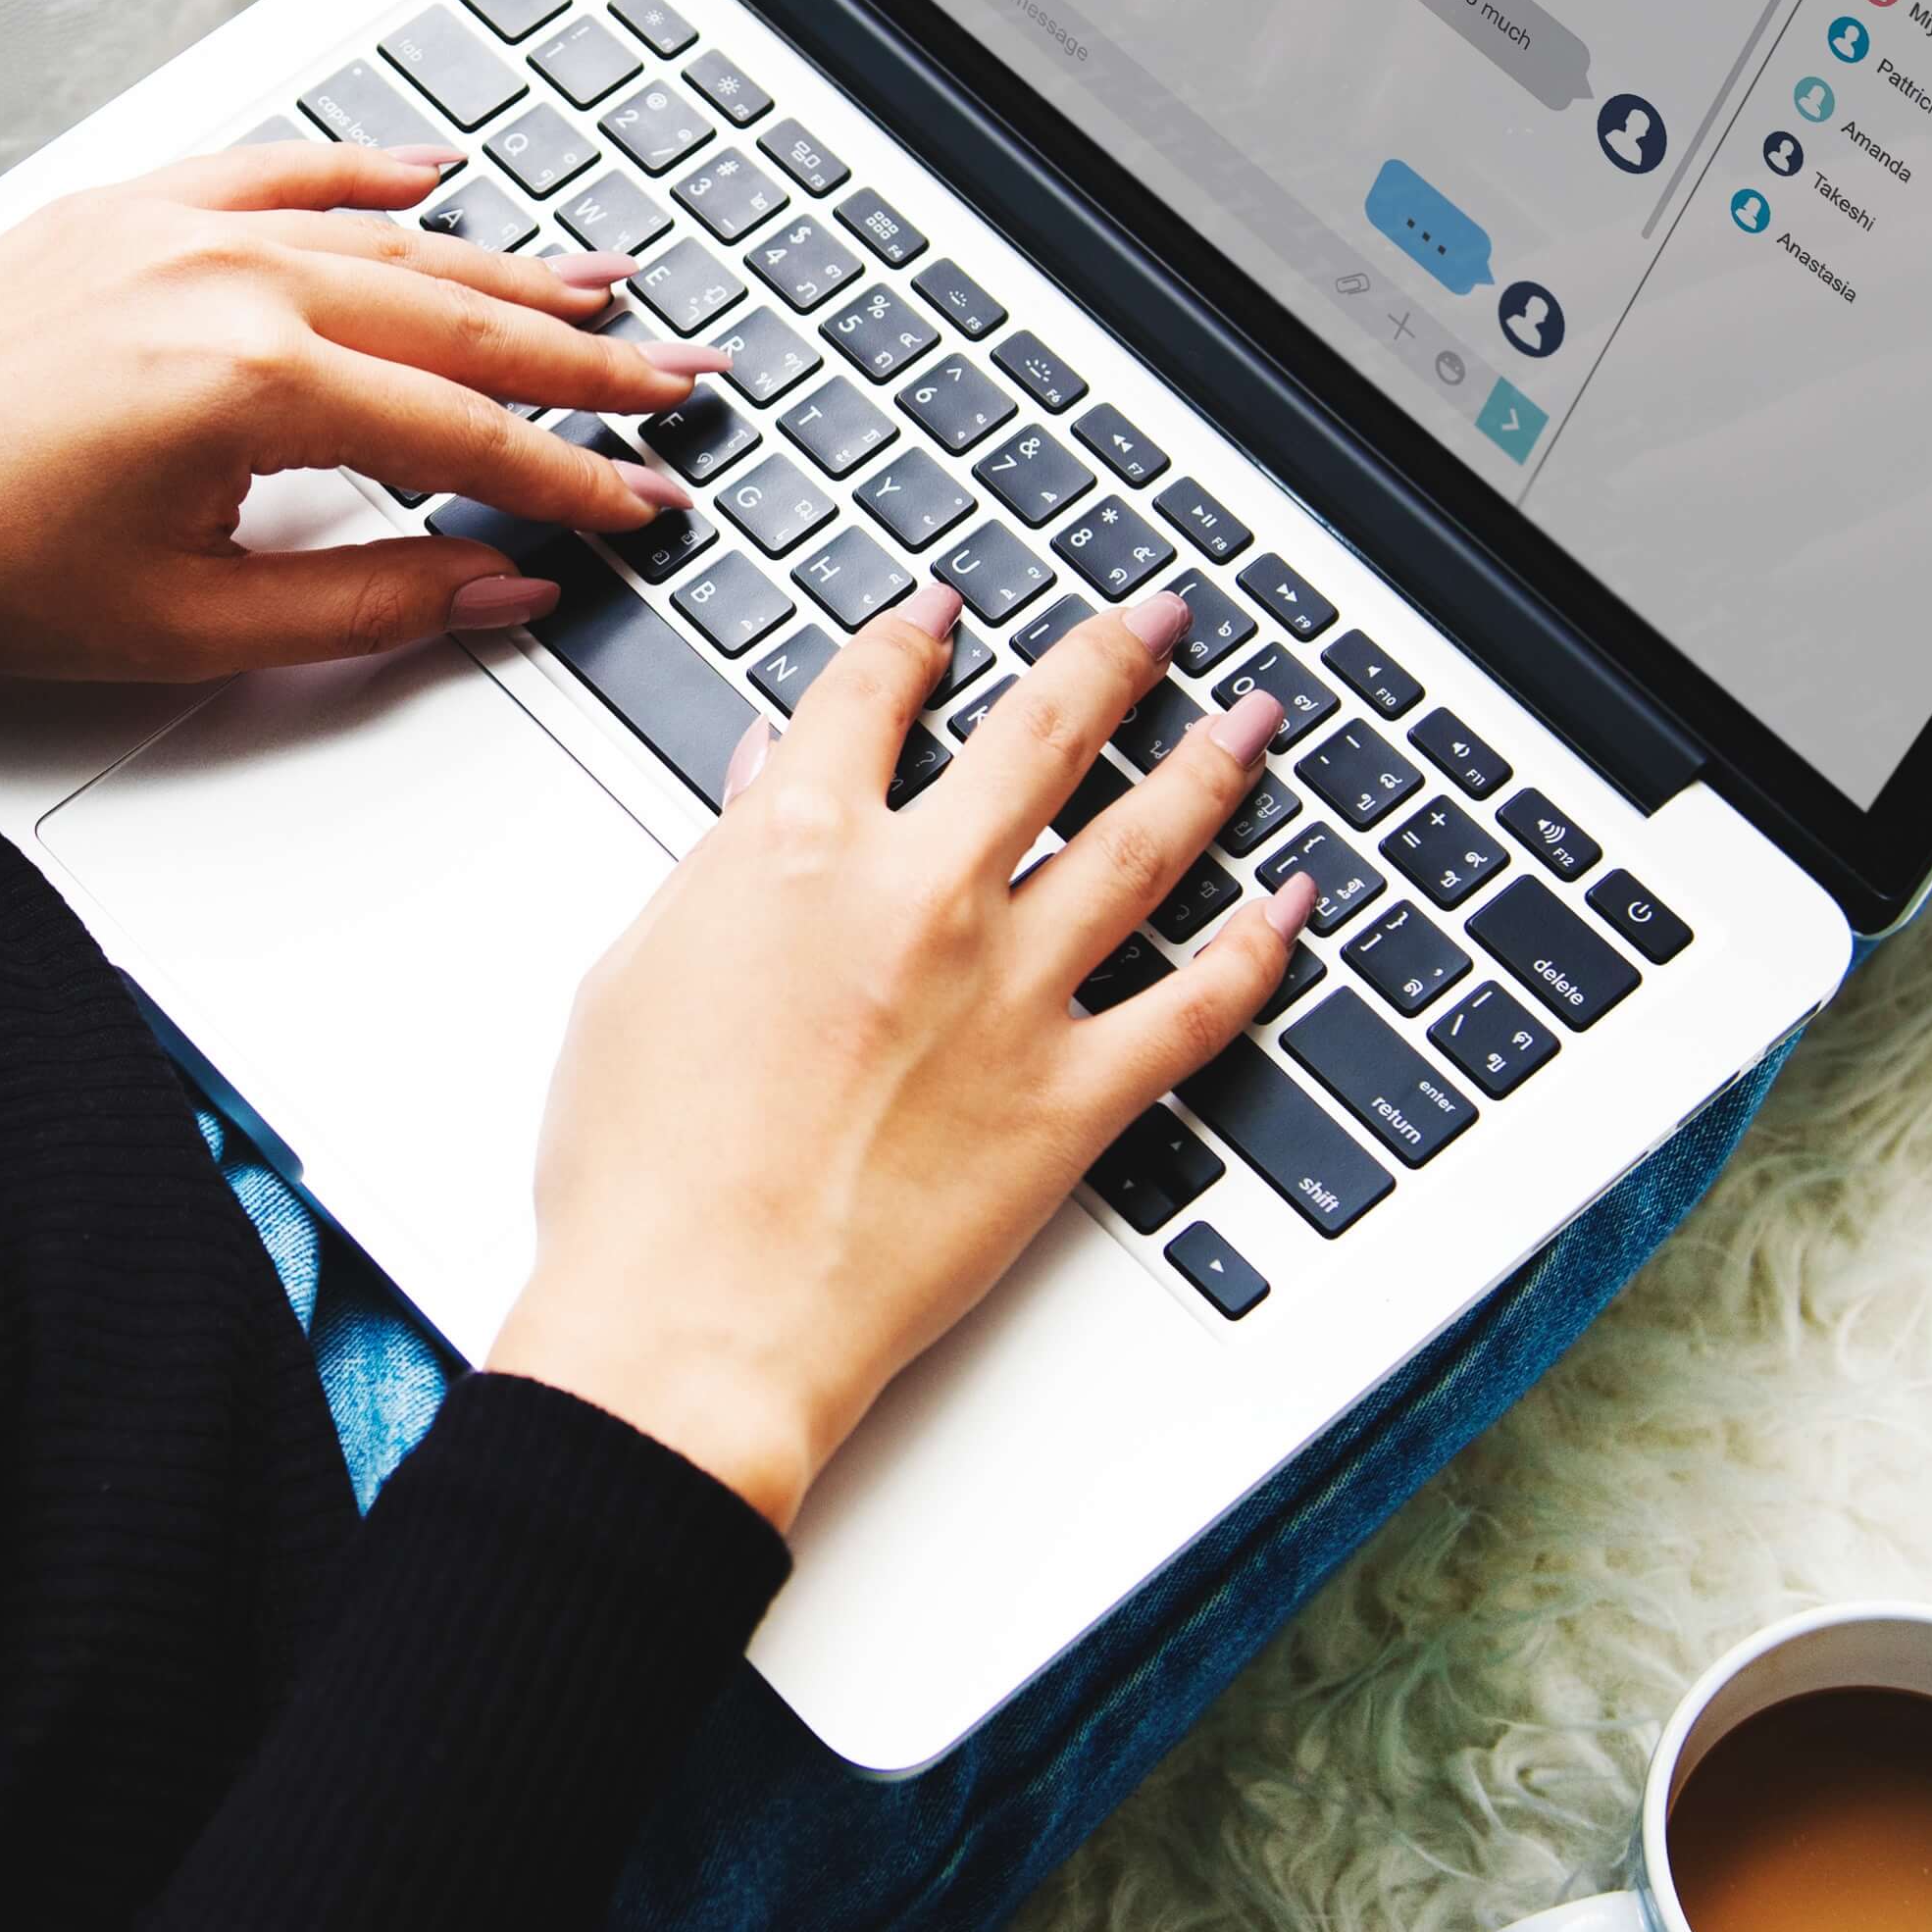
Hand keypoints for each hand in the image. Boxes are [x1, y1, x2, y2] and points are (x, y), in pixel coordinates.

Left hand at [0, 139, 733, 676]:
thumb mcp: (184, 624)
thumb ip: (367, 603)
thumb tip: (497, 585)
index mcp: (254, 386)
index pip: (467, 439)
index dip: (573, 478)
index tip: (644, 501)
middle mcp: (232, 283)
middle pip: (460, 324)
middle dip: (586, 359)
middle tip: (680, 381)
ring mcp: (181, 231)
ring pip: (393, 243)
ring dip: (509, 270)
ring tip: (605, 288)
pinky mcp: (129, 211)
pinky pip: (283, 172)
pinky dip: (369, 175)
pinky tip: (434, 177)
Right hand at [490, 580, 1316, 1530]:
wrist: (696, 1319)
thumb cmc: (639, 1172)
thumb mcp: (638, 974)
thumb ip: (717, 863)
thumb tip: (757, 784)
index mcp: (796, 847)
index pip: (871, 693)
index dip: (914, 635)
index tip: (945, 612)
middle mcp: (922, 896)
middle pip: (1043, 731)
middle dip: (1111, 654)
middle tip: (1158, 615)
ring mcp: (1010, 993)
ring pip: (1144, 842)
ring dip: (1208, 766)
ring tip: (1254, 719)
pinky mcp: (1071, 1098)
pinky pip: (1194, 1006)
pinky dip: (1257, 948)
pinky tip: (1293, 904)